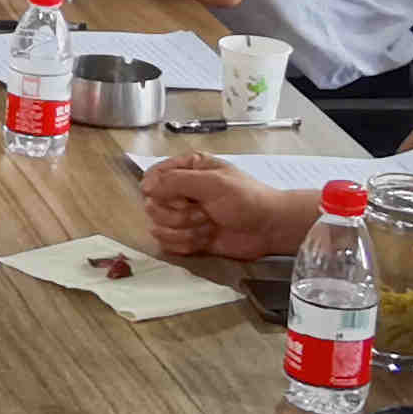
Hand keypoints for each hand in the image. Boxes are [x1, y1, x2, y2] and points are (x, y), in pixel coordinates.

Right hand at [141, 157, 314, 265]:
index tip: (178, 197)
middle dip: (179, 214)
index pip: (153, 176)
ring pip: (159, 227)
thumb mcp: (212, 183)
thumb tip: (145, 186)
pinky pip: (168, 244)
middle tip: (204, 212)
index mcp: (188, 169)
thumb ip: (176, 181)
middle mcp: (182, 191)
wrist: (267, 228)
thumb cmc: (245, 199)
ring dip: (185, 230)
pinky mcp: (186, 237)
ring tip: (209, 225)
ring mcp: (183, 216)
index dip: (158, 190)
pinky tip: (205, 239)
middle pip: (153, 205)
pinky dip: (187, 244)